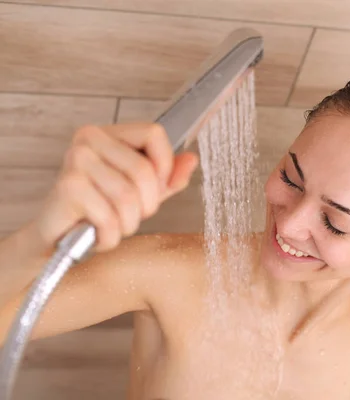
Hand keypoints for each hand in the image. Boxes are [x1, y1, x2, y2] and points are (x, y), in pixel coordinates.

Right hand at [31, 123, 198, 252]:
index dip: (164, 166)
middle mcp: (89, 140)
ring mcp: (76, 161)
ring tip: (113, 226)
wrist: (57, 239)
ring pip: (129, 197)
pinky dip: (110, 236)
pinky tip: (97, 234)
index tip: (158, 188)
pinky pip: (110, 217)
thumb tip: (192, 160)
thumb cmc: (98, 211)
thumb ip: (167, 176)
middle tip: (130, 216)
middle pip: (144, 170)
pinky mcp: (69, 188)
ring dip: (128, 224)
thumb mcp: (142, 192)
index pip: (154, 133)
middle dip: (147, 205)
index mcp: (109, 134)